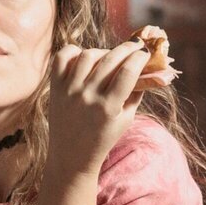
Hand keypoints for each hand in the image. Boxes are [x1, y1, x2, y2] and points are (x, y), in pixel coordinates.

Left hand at [45, 43, 146, 180]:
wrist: (71, 156)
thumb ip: (138, 91)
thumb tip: (150, 66)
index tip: (146, 53)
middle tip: (135, 47)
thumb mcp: (126, 118)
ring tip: (110, 57)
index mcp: (108, 107)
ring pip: (87, 55)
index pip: (128, 70)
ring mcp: (68, 91)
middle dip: (128, 49)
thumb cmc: (103, 138)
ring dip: (103, 51)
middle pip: (110, 59)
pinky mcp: (55, 89)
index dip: (140, 57)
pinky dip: (73, 51)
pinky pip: (61, 58)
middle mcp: (86, 96)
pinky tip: (84, 57)